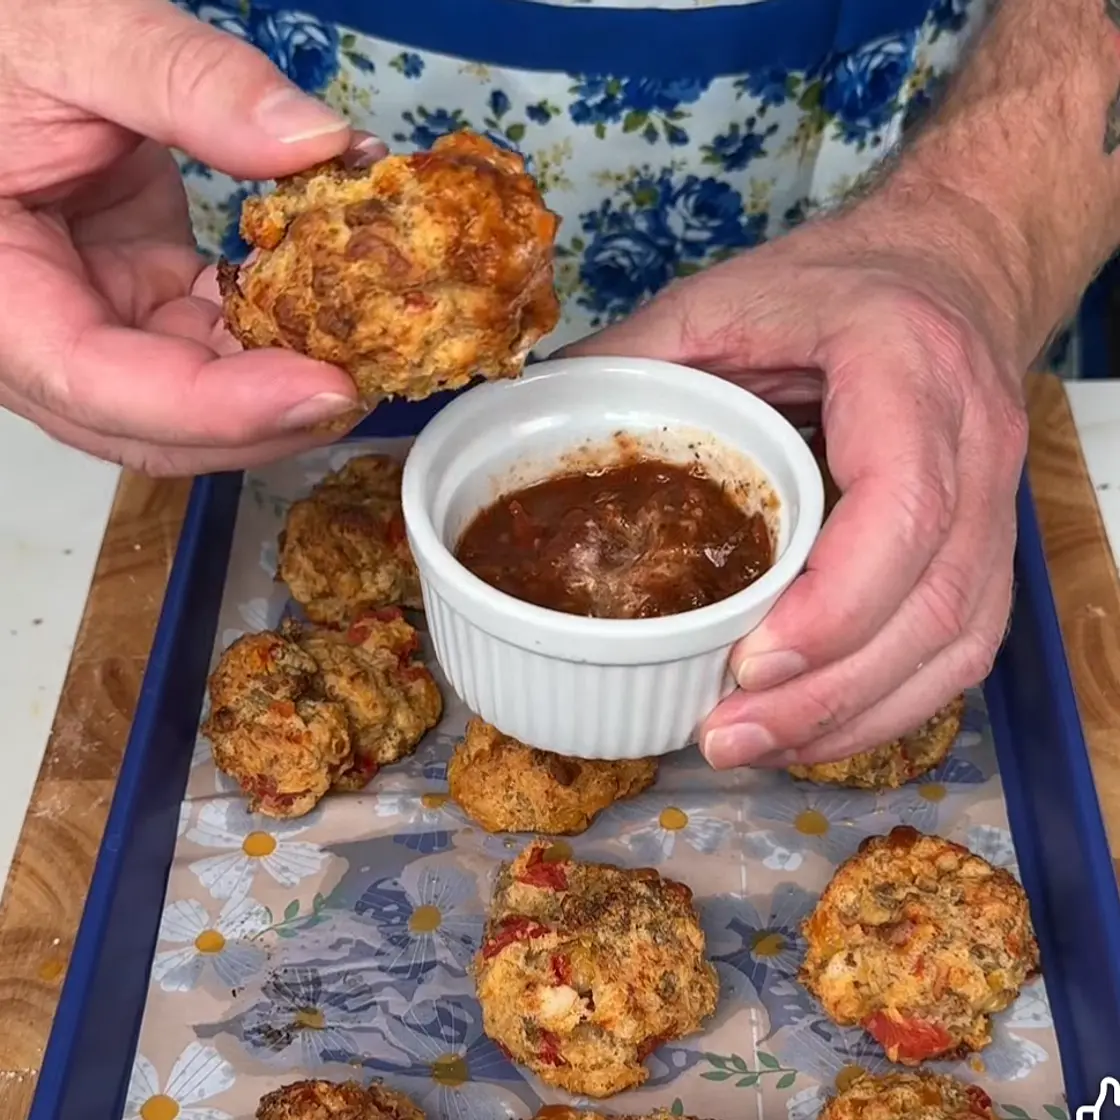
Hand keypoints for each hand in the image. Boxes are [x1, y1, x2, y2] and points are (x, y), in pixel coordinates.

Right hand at [0, 0, 381, 473]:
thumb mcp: (76, 35)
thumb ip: (188, 83)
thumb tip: (316, 144)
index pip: (97, 384)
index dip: (216, 405)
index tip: (322, 389)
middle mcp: (38, 330)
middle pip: (154, 424)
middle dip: (265, 420)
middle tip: (366, 383)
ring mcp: (97, 316)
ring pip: (194, 397)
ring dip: (281, 386)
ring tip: (367, 350)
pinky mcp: (142, 295)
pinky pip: (214, 342)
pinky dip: (277, 335)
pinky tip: (335, 309)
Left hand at [564, 196, 1028, 767]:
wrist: (946, 268)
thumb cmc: (836, 283)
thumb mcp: (727, 296)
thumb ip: (639, 353)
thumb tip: (540, 408)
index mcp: (906, 367)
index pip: (902, 505)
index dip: (834, 603)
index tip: (749, 663)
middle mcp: (972, 443)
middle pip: (936, 600)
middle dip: (830, 692)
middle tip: (726, 734)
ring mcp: (995, 501)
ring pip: (959, 641)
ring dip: (859, 716)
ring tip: (756, 747)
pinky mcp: (988, 544)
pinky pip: (963, 647)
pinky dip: (891, 704)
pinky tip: (815, 729)